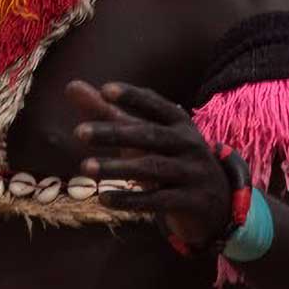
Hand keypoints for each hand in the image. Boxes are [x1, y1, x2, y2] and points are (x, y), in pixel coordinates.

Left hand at [66, 80, 230, 247]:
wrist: (217, 201)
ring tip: (85, 167)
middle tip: (78, 133)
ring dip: (117, 168)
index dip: (133, 97)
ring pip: (152, 168)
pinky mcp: (192, 202)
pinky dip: (131, 200)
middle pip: (149, 135)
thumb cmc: (169, 158)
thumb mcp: (144, 134)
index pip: (156, 105)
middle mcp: (189, 144)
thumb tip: (71, 86)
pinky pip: (159, 200)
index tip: (105, 90)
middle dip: (114, 133)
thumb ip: (109, 112)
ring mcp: (193, 173)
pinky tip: (104, 198)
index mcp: (178, 123)